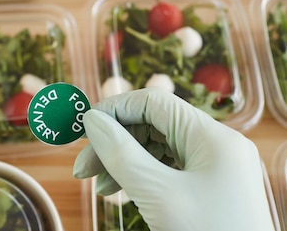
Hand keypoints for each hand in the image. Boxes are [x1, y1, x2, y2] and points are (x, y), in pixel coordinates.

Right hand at [73, 88, 275, 230]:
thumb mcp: (159, 195)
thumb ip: (122, 153)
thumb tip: (91, 120)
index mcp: (212, 137)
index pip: (153, 102)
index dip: (114, 110)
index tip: (82, 129)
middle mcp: (215, 146)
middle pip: (152, 126)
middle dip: (114, 143)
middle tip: (83, 168)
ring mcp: (214, 169)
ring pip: (156, 149)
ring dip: (123, 162)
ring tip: (100, 187)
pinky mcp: (208, 189)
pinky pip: (166, 171)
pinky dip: (139, 178)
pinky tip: (120, 192)